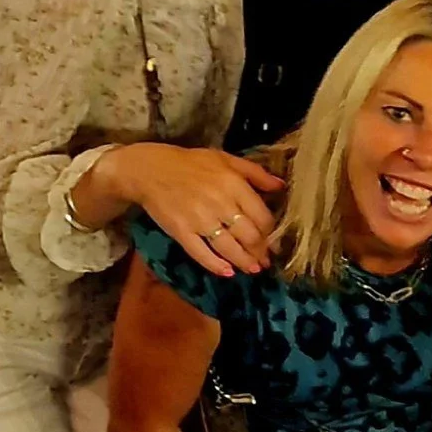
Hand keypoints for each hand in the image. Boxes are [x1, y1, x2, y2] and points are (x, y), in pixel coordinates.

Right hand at [105, 143, 282, 277]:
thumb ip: (255, 173)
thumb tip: (281, 186)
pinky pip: (201, 253)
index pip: (262, 216)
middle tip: (266, 261)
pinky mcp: (181, 232)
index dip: (271, 233)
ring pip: (229, 247)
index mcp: (234, 185)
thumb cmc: (192, 163)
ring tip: (253, 269)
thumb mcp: (226, 159)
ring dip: (244, 261)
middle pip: (249, 235)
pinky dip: (215, 265)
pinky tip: (227, 272)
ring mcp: (199, 220)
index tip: (275, 242)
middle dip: (261, 252)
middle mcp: (220, 204)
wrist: (150, 170)